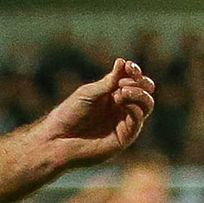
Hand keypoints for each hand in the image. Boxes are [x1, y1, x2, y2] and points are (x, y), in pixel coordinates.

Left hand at [29, 61, 154, 171]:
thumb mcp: (89, 92)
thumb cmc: (68, 115)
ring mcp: (124, 123)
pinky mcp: (124, 138)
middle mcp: (121, 109)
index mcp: (113, 96)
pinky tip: (121, 100)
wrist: (56, 140)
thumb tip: (123, 62)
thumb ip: (108, 81)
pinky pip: (138, 119)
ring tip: (121, 91)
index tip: (128, 66)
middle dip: (140, 82)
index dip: (134, 72)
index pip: (134, 81)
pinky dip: (134, 106)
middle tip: (124, 82)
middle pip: (145, 91)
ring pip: (147, 104)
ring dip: (138, 93)